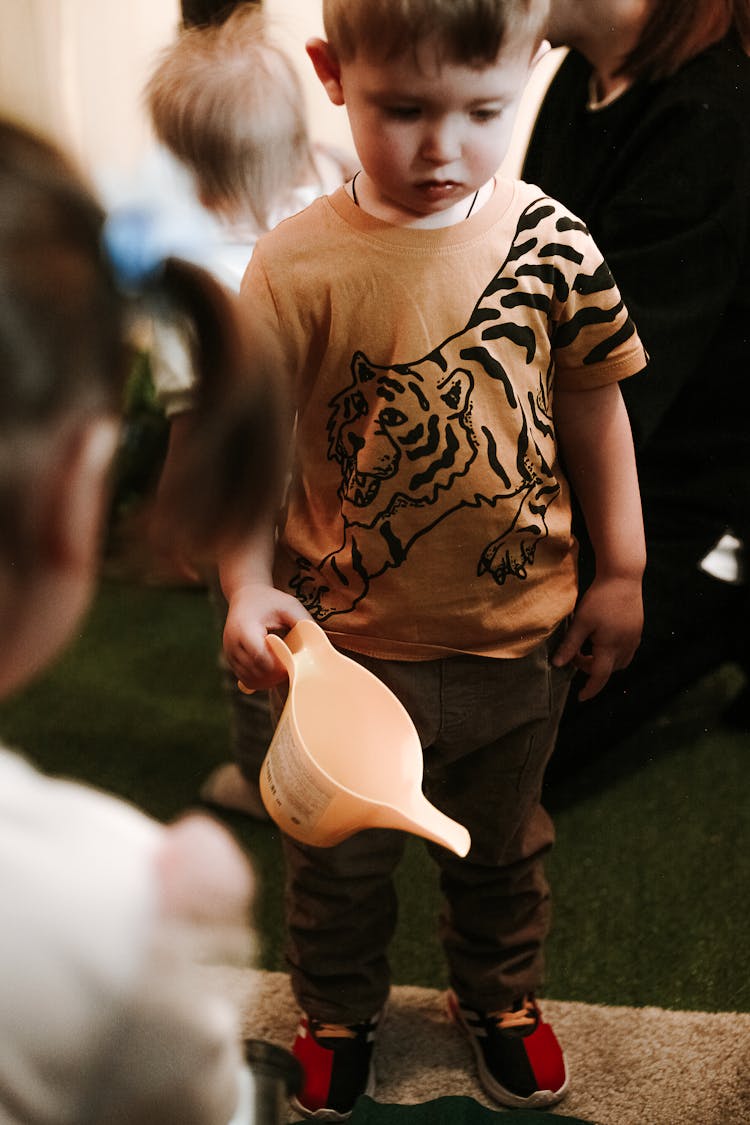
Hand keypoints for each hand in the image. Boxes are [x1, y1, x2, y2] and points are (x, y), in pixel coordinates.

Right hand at [223, 583, 310, 690]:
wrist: (246, 596)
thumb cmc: (270, 600)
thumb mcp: (290, 605)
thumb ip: (304, 623)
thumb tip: (320, 645)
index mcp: (245, 628)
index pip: (259, 656)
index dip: (278, 665)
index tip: (293, 663)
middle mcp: (232, 643)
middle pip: (255, 671)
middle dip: (275, 675)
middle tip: (293, 669)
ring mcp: (230, 653)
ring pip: (250, 678)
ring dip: (268, 680)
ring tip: (285, 670)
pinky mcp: (231, 660)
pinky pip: (245, 679)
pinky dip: (260, 680)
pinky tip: (274, 672)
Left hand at [552, 575, 642, 700]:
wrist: (623, 576)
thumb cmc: (600, 598)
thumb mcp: (581, 622)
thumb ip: (570, 645)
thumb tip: (558, 664)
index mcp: (610, 647)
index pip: (599, 677)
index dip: (590, 689)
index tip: (581, 697)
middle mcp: (626, 646)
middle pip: (608, 670)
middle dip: (591, 669)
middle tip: (575, 655)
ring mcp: (634, 638)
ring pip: (619, 662)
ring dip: (603, 662)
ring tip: (588, 648)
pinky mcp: (637, 630)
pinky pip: (627, 651)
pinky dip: (613, 653)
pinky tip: (602, 639)